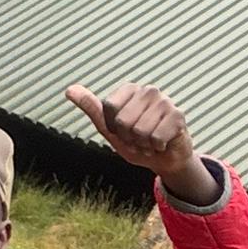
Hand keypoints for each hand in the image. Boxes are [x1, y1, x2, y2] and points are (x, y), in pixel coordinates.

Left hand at [65, 83, 214, 203]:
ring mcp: (165, 101)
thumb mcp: (110, 128)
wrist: (164, 159)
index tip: (123, 131)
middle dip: (129, 138)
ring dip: (144, 144)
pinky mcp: (178, 116)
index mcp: (129, 89)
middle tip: (139, 138)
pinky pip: (156, 138)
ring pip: (140, 130)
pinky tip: (163, 143)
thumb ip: (91, 108)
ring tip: (151, 141)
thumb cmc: (136, 141)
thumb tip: (69, 90)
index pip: (108, 109)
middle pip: (123, 121)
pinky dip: (157, 147)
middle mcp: (148, 90)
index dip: (113, 128)